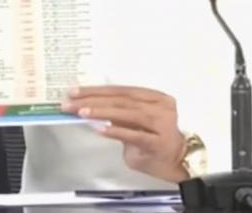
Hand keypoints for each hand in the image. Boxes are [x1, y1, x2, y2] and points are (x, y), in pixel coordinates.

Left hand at [62, 86, 187, 181]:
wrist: (179, 161)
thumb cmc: (156, 140)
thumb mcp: (137, 122)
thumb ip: (120, 113)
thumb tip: (92, 106)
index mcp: (155, 97)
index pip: (121, 89)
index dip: (97, 89)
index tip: (76, 91)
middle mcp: (160, 107)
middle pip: (123, 99)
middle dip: (94, 99)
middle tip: (72, 102)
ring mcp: (162, 124)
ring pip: (128, 113)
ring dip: (102, 111)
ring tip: (82, 112)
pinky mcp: (158, 143)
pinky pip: (135, 135)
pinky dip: (117, 131)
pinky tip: (101, 129)